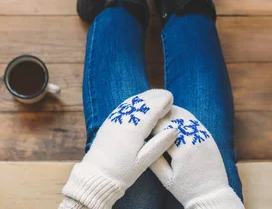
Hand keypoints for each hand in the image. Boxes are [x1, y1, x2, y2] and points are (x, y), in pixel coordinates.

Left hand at [61, 90, 178, 208]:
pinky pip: (123, 106)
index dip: (162, 102)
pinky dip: (134, 101)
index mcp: (134, 130)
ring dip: (144, 97)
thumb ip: (159, 144)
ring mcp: (114, 120)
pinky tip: (139, 103)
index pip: (151, 110)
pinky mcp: (108, 122)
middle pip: (141, 102)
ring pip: (131, 102)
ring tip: (156, 96)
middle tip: (167, 95)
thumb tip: (175, 129)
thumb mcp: (144, 161)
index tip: (172, 98)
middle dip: (155, 97)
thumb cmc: (122, 172)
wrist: (96, 176)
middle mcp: (123, 121)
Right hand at [151, 105, 243, 208]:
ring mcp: (203, 136)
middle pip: (173, 116)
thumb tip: (142, 143)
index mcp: (183, 150)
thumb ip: (154, 160)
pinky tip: (172, 118)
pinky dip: (182, 116)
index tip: (140, 121)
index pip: (162, 128)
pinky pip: (193, 120)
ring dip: (170, 111)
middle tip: (147, 112)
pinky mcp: (208, 136)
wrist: (212, 195)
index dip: (149, 122)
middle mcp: (195, 139)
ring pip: (184, 115)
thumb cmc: (187, 189)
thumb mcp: (166, 179)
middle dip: (159, 113)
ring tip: (158, 112)